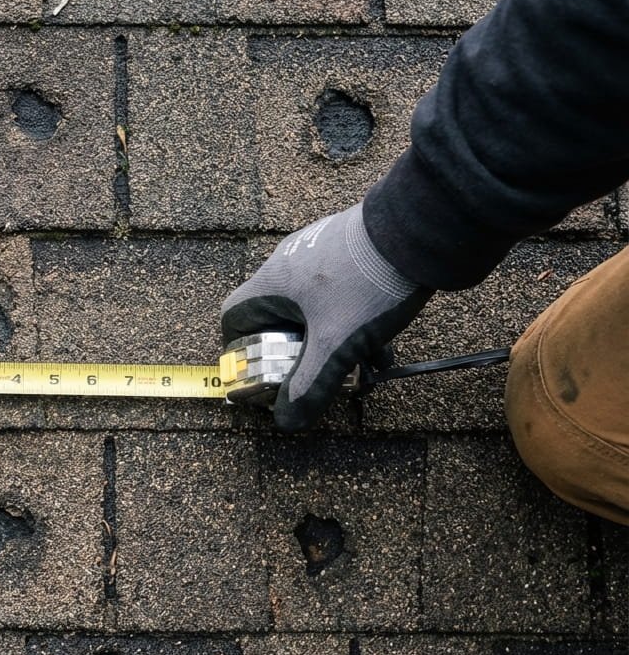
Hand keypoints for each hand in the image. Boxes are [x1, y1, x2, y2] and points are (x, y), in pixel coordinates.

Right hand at [220, 203, 432, 429]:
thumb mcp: (337, 345)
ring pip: (313, 308)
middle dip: (297, 354)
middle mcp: (289, 263)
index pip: (233, 317)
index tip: (261, 373)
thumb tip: (286, 422)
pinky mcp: (349, 249)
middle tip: (318, 375)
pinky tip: (381, 343)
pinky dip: (351, 320)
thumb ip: (309, 386)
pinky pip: (338, 294)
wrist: (421, 232)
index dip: (239, 350)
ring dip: (329, 340)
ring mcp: (320, 252)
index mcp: (273, 283)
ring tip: (360, 365)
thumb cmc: (368, 284)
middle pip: (277, 318)